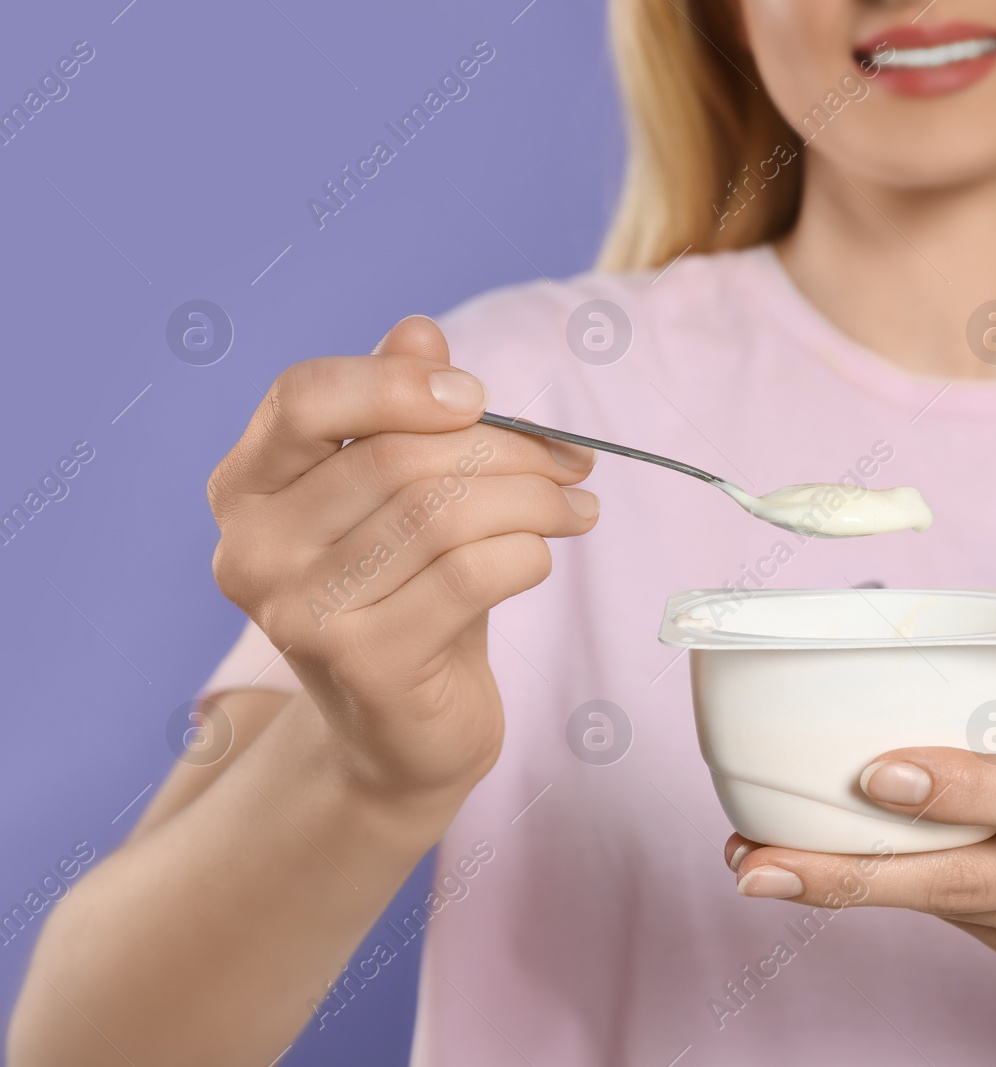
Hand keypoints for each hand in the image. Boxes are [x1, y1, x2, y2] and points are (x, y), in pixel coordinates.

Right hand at [207, 316, 599, 797]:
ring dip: (535, 500)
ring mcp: (299, 611)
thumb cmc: (404, 595)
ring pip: (444, 514)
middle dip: (507, 450)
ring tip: (577, 506)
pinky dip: (527, 554)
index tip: (479, 397)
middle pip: (397, 457)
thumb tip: (420, 332)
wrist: (401, 732)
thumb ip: (398, 412)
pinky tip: (544, 557)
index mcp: (247, 487)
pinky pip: (472, 575)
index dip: (398, 383)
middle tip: (571, 462)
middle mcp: (252, 548)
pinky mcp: (364, 662)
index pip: (305, 396)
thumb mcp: (397, 498)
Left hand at [723, 682, 995, 968]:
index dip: (957, 789)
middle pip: (970, 882)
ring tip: (761, 864)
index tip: (873, 776)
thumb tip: (901, 679)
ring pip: (951, 909)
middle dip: (852, 876)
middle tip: (758, 864)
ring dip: (849, 888)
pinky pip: (962, 918)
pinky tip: (849, 864)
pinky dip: (900, 888)